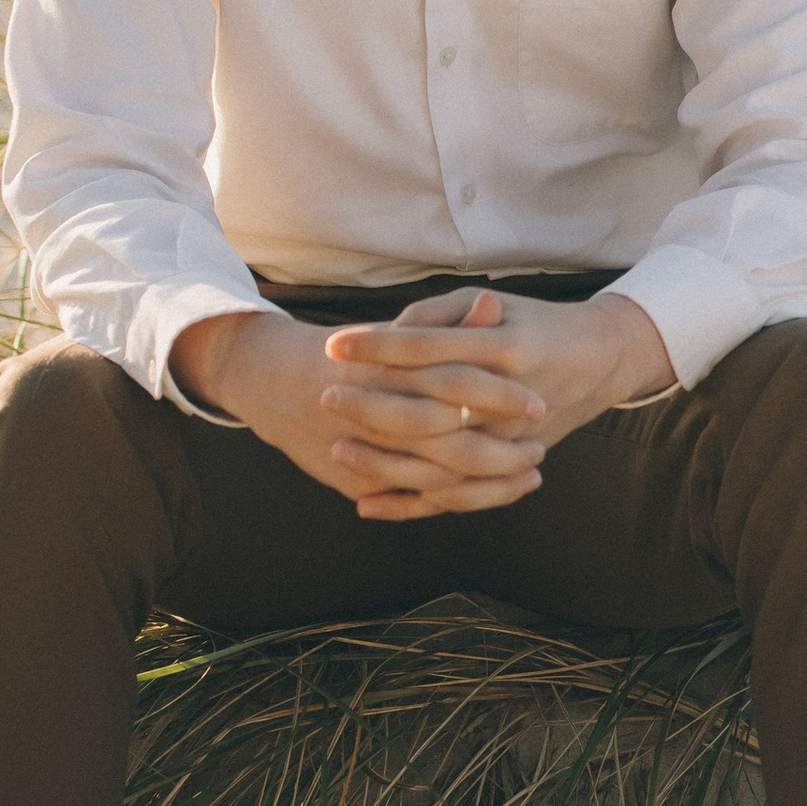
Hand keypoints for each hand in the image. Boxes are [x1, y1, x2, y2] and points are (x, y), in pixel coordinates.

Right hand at [172, 291, 546, 518]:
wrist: (266, 380)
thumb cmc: (344, 350)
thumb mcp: (392, 331)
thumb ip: (444, 321)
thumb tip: (491, 303)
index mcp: (382, 370)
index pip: (451, 384)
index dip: (498, 398)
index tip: (538, 401)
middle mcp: (370, 416)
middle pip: (448, 443)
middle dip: (500, 451)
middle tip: (541, 444)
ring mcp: (360, 455)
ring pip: (434, 481)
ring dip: (488, 483)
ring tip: (531, 472)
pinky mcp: (354, 483)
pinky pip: (411, 502)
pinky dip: (454, 502)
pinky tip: (494, 495)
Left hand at [331, 284, 672, 485]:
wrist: (599, 359)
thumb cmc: (534, 324)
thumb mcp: (491, 303)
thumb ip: (439, 315)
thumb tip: (390, 330)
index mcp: (503, 348)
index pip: (429, 348)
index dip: (380, 346)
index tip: (335, 345)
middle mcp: (510, 397)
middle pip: (432, 409)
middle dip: (374, 405)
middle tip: (326, 396)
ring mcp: (513, 439)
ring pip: (442, 461)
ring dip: (385, 459)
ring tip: (337, 449)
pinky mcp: (509, 467)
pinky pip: (456, 495)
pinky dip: (409, 503)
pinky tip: (365, 502)